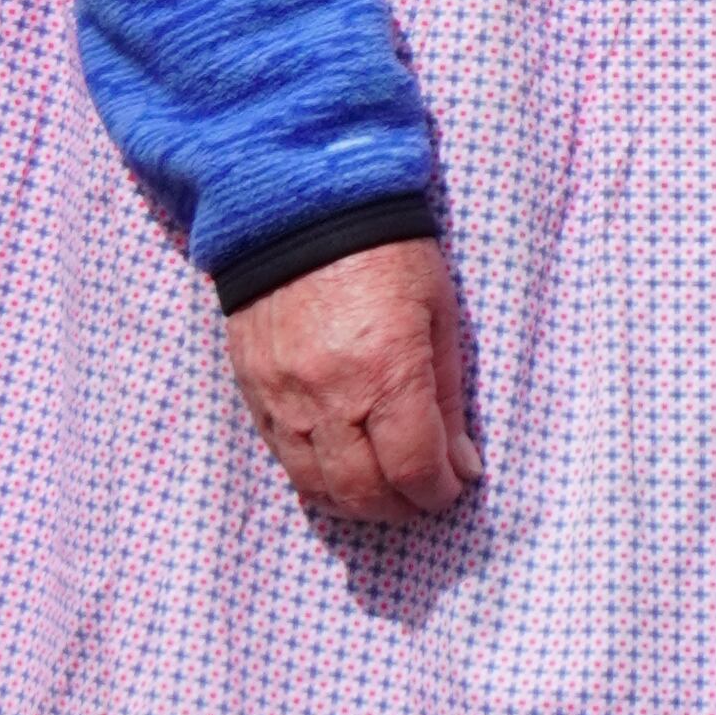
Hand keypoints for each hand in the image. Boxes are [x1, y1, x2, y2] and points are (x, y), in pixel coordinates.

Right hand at [223, 236, 482, 523]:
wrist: (301, 207)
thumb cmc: (387, 253)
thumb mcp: (440, 315)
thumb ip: (450, 397)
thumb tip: (462, 465)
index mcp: (387, 373)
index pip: (414, 470)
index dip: (438, 493)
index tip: (454, 486)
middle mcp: (330, 396)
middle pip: (363, 491)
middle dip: (401, 508)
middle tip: (421, 498)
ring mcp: (284, 398)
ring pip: (316, 486)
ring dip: (355, 503)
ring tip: (383, 492)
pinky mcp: (253, 390)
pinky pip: (281, 458)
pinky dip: (315, 476)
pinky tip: (339, 468)